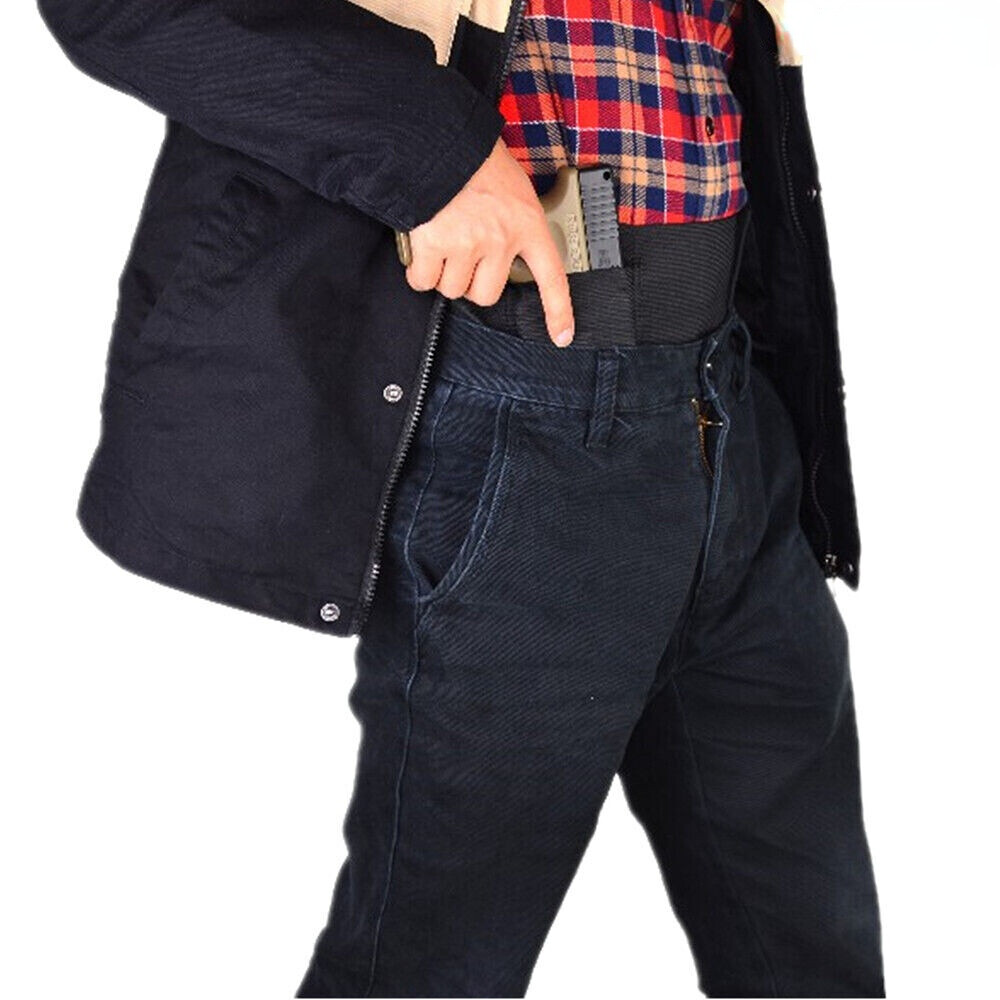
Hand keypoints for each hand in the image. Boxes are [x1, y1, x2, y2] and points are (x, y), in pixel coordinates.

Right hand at [404, 136, 574, 346]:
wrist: (440, 139)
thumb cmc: (476, 161)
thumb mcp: (514, 190)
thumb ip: (515, 225)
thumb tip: (502, 259)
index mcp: (528, 224)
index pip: (551, 277)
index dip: (558, 311)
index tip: (562, 337)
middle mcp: (501, 240)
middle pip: (485, 295)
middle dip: (471, 283)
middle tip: (463, 257)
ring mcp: (467, 244)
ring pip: (453, 289)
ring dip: (443, 274)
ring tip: (442, 243)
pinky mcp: (434, 245)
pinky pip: (424, 282)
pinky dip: (419, 272)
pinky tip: (422, 250)